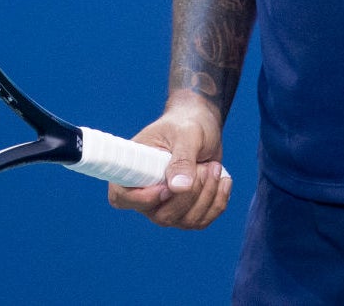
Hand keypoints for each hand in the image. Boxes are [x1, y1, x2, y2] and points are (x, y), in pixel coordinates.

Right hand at [104, 91, 233, 230]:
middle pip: (162, 216)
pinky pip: (202, 221)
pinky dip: (217, 202)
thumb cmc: (187, 123)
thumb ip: (182, 159)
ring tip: (214, 166)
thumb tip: (178, 188)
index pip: (121, 197)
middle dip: (190, 195)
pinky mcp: (186, 211)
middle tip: (205, 166)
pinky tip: (222, 179)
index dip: (141, 200)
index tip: (167, 187)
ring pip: (186, 221)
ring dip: (207, 195)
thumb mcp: (186, 134)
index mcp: (134, 168)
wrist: (202, 125)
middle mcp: (146, 191)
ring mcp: (166, 205)